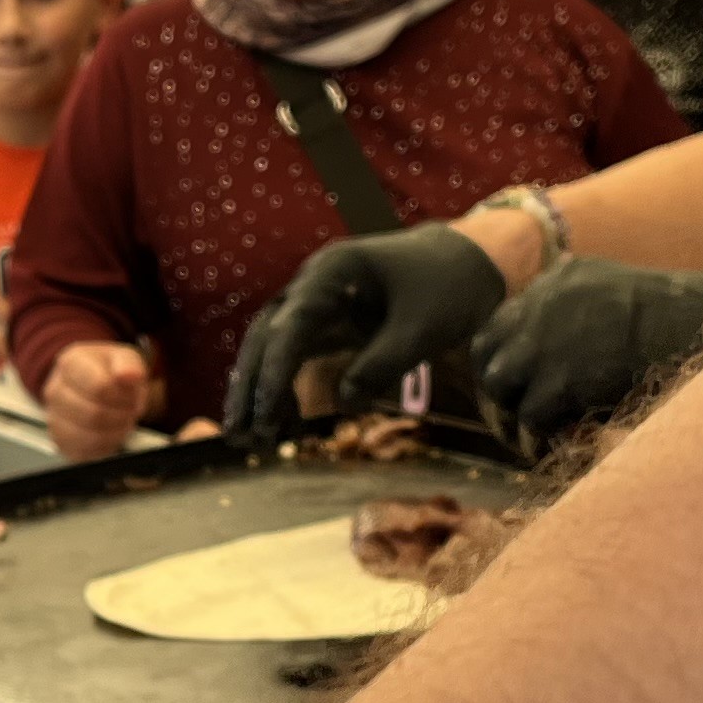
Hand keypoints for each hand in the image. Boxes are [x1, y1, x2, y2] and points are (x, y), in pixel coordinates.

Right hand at [43, 339, 154, 459]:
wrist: (97, 384)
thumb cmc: (108, 371)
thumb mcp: (124, 358)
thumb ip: (129, 364)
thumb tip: (130, 375)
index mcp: (70, 363)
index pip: (100, 387)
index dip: (122, 395)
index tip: (130, 393)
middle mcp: (55, 390)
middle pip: (94, 414)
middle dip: (121, 415)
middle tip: (129, 408)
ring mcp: (54, 417)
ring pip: (90, 437)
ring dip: (115, 432)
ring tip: (121, 419)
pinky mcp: (60, 441)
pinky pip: (85, 452)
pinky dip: (105, 445)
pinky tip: (110, 431)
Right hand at [229, 228, 516, 439]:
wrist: (464, 264)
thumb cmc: (448, 289)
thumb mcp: (422, 330)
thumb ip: (383, 365)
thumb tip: (345, 403)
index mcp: (333, 271)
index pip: (290, 325)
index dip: (274, 374)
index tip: (265, 417)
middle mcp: (313, 282)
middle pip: (266, 334)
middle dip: (250, 386)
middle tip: (238, 435)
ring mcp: (315, 301)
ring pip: (270, 345)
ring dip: (256, 389)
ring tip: (244, 437)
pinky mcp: (325, 321)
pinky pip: (292, 354)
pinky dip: (281, 387)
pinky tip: (276, 423)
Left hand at [468, 260, 702, 451]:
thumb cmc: (680, 318)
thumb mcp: (618, 292)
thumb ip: (581, 306)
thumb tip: (560, 333)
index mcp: (557, 282)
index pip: (499, 323)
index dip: (499, 359)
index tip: (510, 388)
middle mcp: (542, 305)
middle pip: (488, 354)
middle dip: (495, 391)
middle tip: (509, 422)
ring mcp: (547, 341)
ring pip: (500, 387)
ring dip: (509, 418)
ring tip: (527, 442)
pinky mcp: (563, 380)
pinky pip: (529, 418)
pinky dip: (535, 438)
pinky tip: (548, 450)